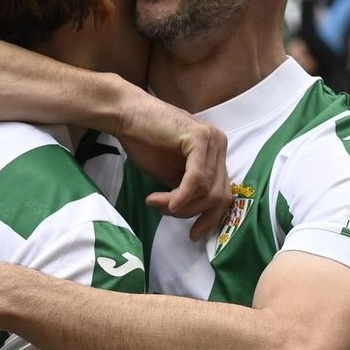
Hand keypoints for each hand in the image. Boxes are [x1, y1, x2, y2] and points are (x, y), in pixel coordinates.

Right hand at [113, 91, 230, 240]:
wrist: (125, 115)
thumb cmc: (144, 141)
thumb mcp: (171, 175)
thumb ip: (186, 192)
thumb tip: (192, 216)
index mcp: (215, 155)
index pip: (224, 195)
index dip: (210, 219)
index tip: (193, 234)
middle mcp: (219, 146)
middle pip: (219, 196)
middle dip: (191, 212)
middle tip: (164, 211)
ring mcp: (213, 140)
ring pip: (208, 191)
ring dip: (181, 205)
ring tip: (157, 202)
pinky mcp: (200, 138)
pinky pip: (197, 180)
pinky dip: (181, 196)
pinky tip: (164, 200)